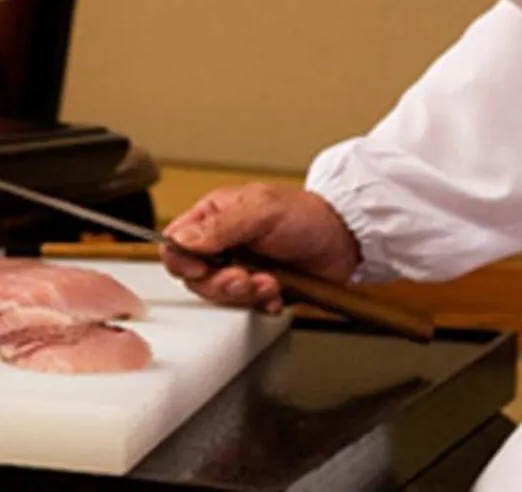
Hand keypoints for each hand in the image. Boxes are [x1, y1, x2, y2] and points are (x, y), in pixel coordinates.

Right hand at [160, 183, 359, 313]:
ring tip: (270, 281)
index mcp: (215, 216)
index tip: (204, 267)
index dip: (183, 260)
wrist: (345, 239)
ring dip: (245, 293)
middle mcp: (222, 243)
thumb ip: (220, 227)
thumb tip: (182, 239)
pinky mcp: (257, 288)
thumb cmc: (307, 215)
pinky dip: (261, 304)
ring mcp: (239, 267)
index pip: (176, 242)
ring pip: (219, 296)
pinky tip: (277, 292)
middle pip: (195, 277)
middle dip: (222, 283)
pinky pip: (245, 308)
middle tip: (246, 276)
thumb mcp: (262, 211)